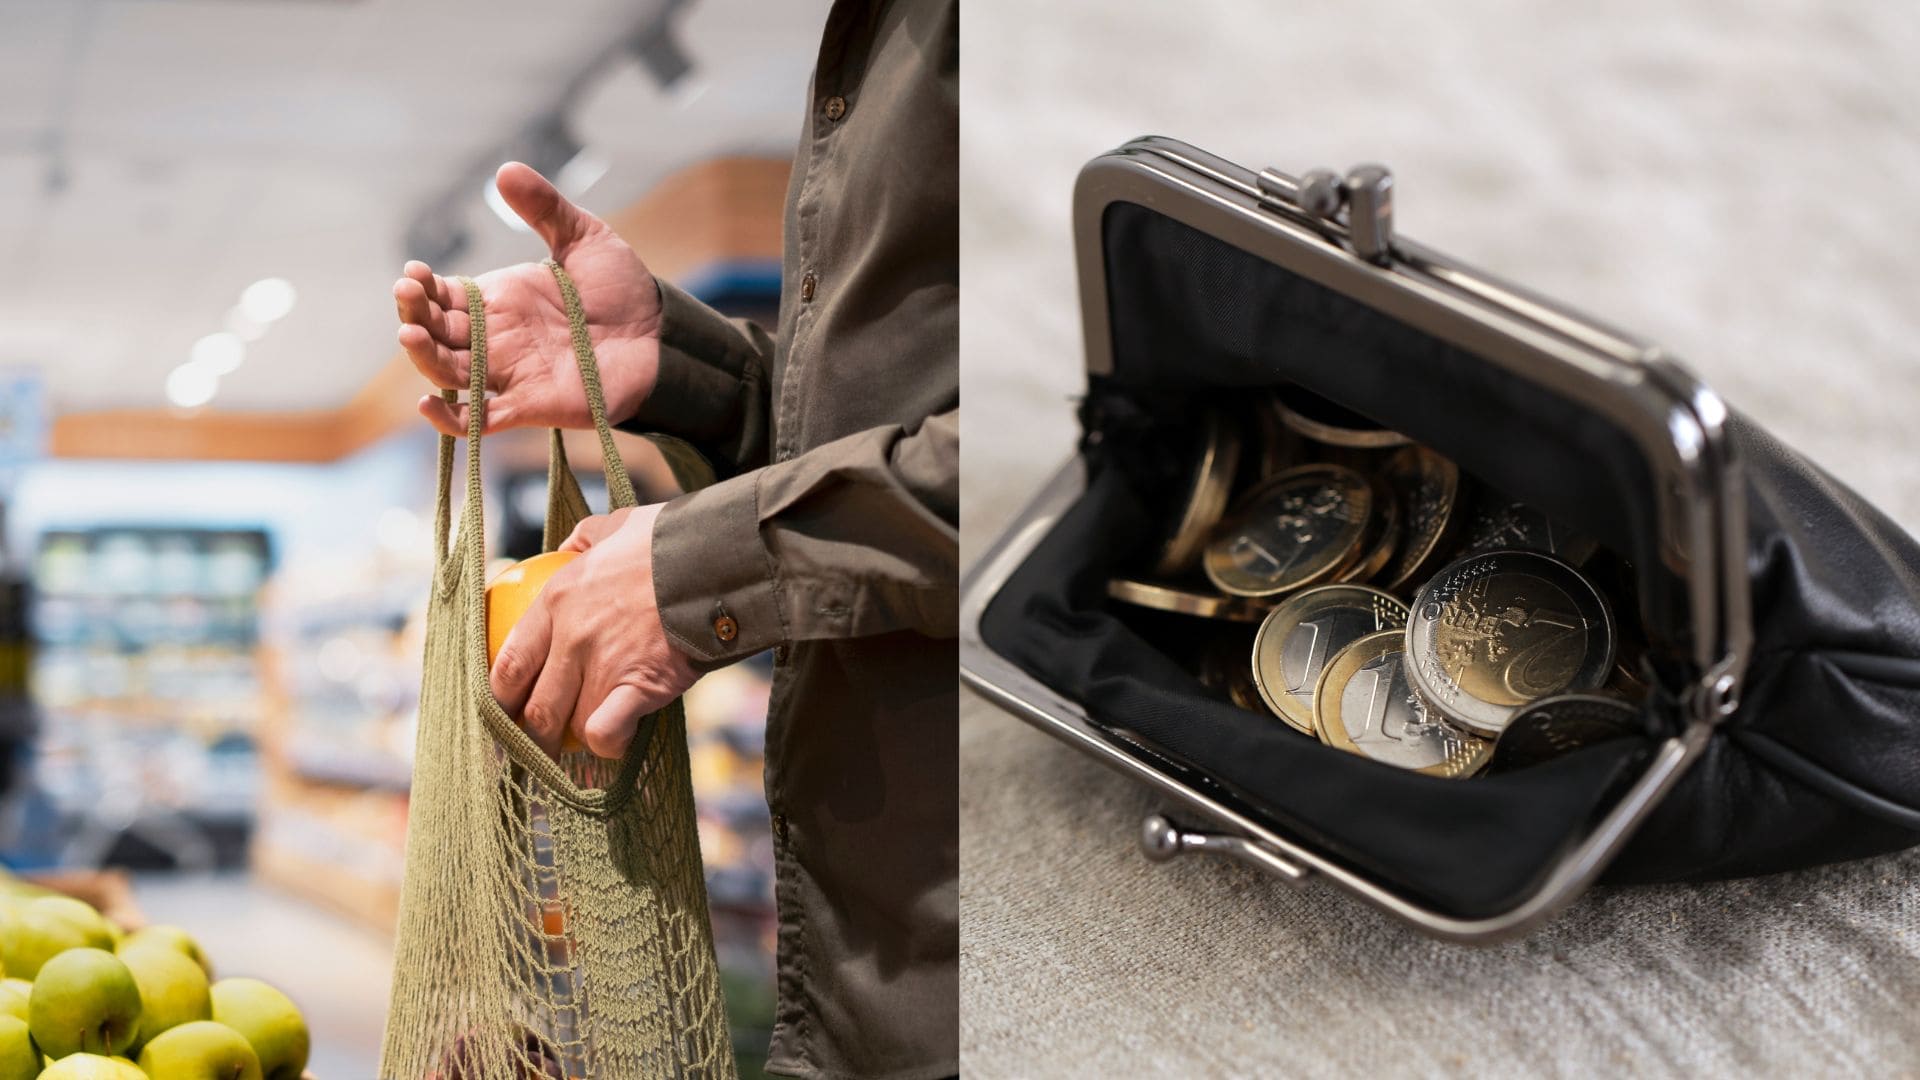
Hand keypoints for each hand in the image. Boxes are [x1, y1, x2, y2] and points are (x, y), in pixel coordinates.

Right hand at [393, 163, 661, 434]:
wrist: (663, 336)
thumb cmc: (625, 290)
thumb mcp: (586, 239)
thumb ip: (546, 209)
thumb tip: (505, 170)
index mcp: (499, 298)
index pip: (442, 296)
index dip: (422, 286)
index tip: (414, 271)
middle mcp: (495, 337)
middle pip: (436, 331)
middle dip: (414, 312)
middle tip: (407, 291)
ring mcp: (508, 373)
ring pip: (448, 372)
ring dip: (423, 356)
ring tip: (411, 332)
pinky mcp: (529, 405)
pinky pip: (480, 420)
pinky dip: (450, 420)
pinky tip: (427, 405)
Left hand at [488, 505, 698, 758]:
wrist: (718, 560)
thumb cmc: (670, 540)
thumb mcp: (614, 525)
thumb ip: (583, 540)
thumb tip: (565, 549)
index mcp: (558, 600)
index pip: (510, 662)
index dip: (500, 696)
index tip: (505, 709)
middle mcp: (572, 638)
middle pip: (534, 707)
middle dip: (529, 736)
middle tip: (537, 744)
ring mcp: (604, 666)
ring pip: (569, 726)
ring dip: (576, 740)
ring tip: (582, 746)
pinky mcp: (638, 688)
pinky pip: (606, 734)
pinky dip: (609, 744)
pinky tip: (618, 740)